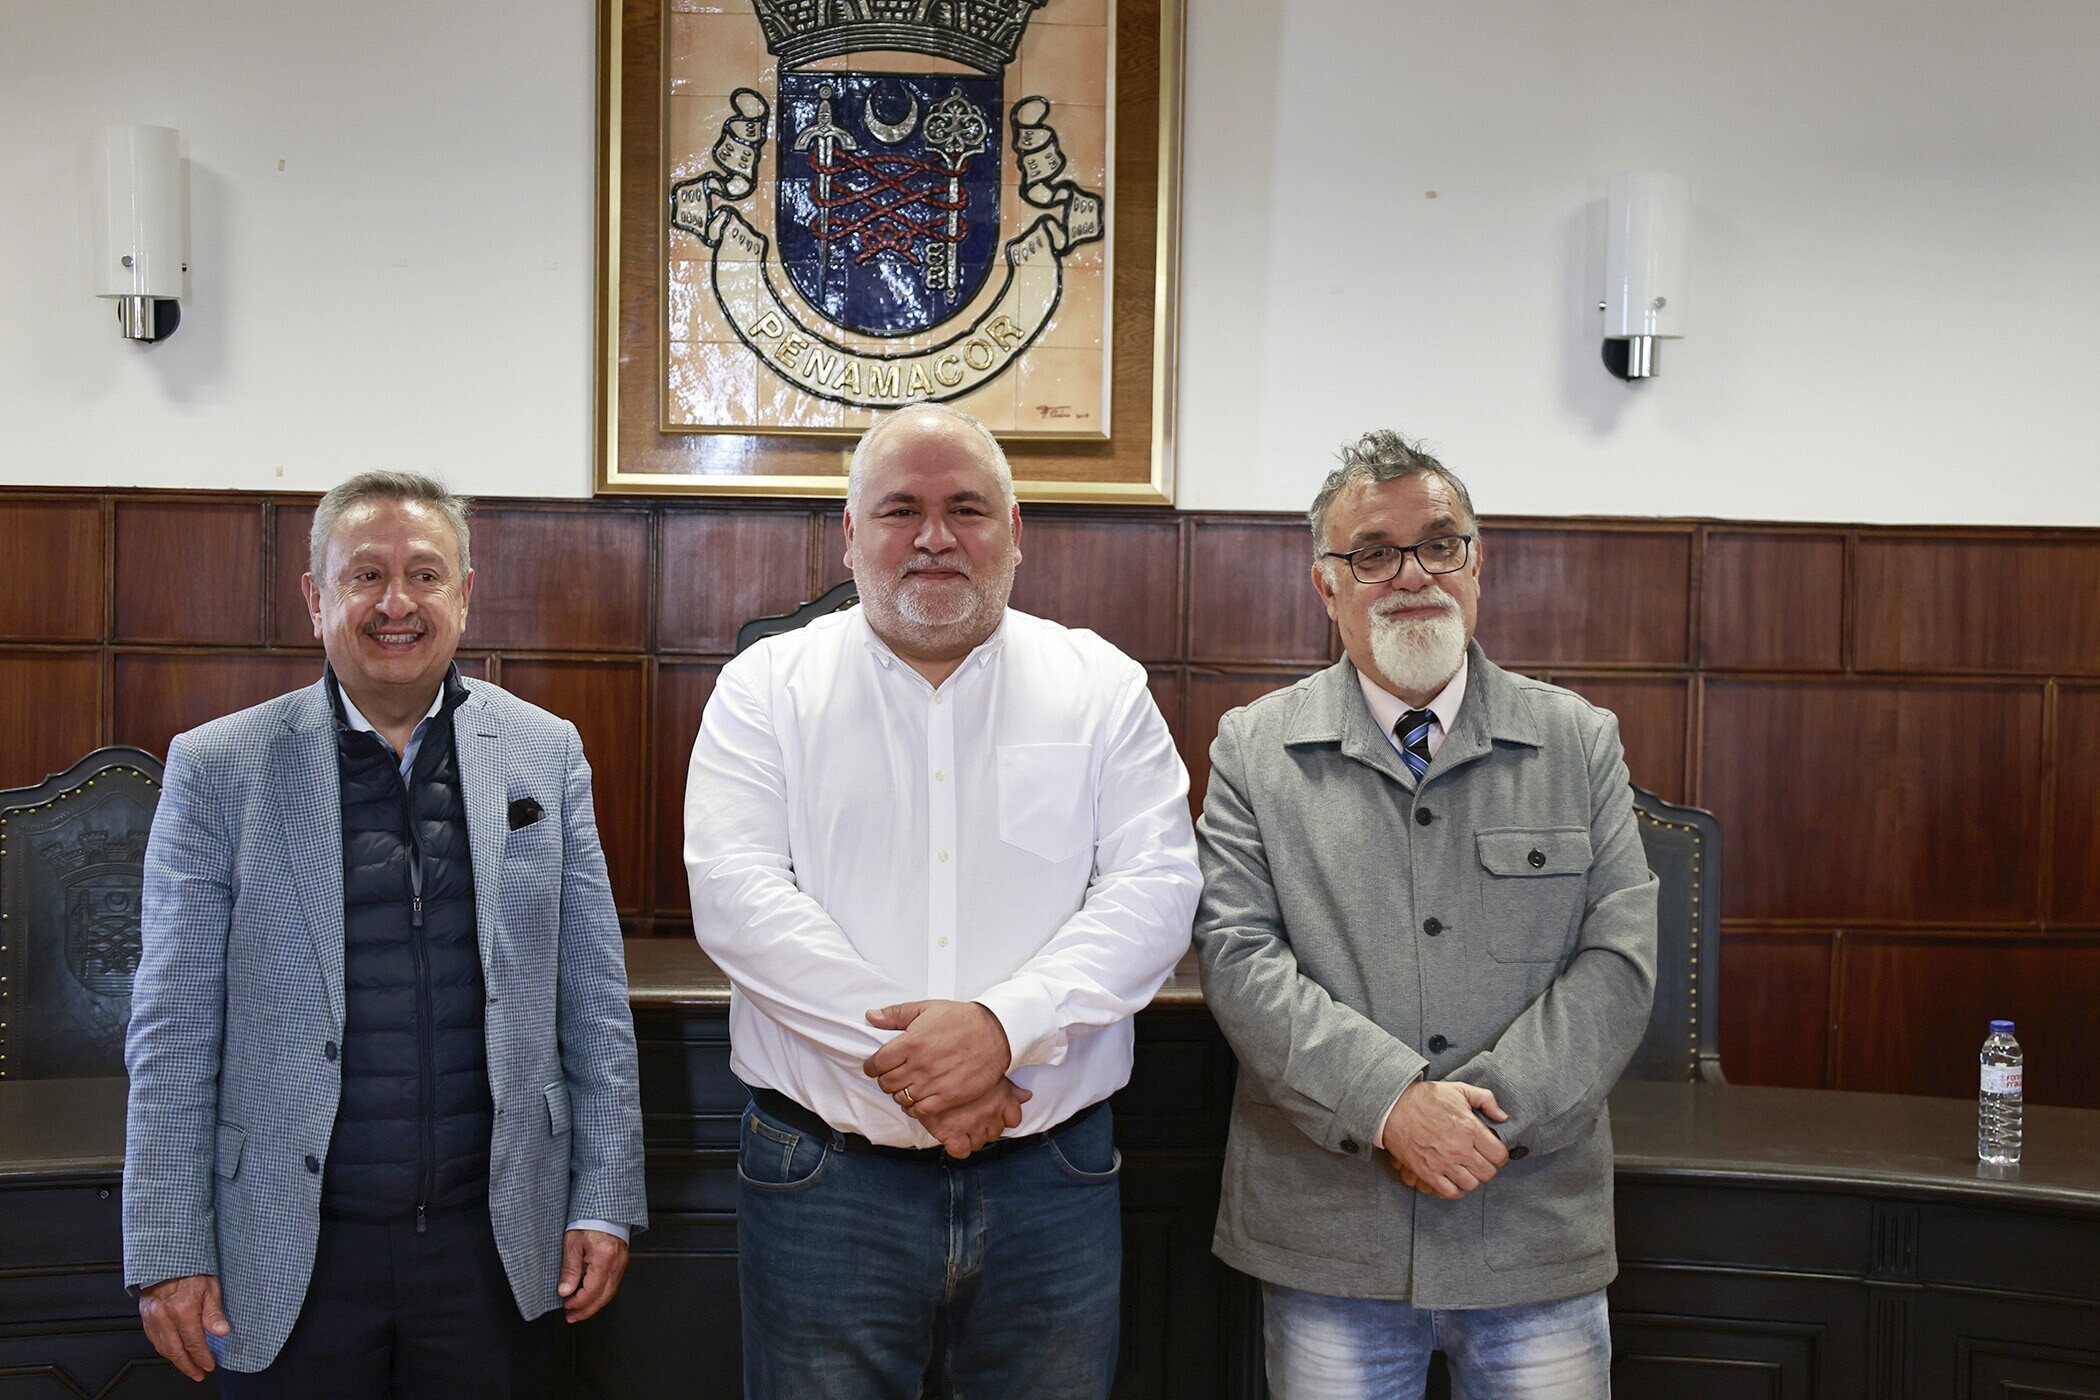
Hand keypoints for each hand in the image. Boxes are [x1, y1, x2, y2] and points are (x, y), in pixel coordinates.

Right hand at [138, 1274, 228, 1380]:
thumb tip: (223, 1332)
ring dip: (177, 1361)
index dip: (202, 1357)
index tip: (209, 1365)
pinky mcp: (145, 1317)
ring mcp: (153, 1317)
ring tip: (189, 1367)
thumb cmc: (191, 1271)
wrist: (168, 1260)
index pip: (194, 1343)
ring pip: (164, 1348)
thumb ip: (215, 1313)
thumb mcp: (210, 1288)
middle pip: (177, 1351)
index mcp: (183, 1309)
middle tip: (199, 1373)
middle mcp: (165, 1316)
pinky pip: (154, 1340)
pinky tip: (174, 1352)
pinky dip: (165, 1350)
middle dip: (189, 1366)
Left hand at [557, 1228, 629, 1322]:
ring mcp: (621, 1264)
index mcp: (603, 1260)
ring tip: (579, 1310)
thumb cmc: (589, 1221)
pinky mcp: (621, 1262)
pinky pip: (613, 1284)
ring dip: (594, 1305)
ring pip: (610, 1293)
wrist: (604, 1209)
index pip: (591, 1292)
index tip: (566, 1304)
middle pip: (603, 1298)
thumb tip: (565, 1291)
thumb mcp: (572, 1244)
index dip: (577, 1303)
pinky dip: (601, 1295)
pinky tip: (592, 1296)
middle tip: (572, 1317)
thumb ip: (570, 1270)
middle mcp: (616, 1264)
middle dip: (586, 1311)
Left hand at [862, 1000, 1011, 1116]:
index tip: (875, 1066)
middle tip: (892, 1075)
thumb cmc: (963, 1020)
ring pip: (901, 1098)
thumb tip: (872, 1016)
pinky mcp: (948, 1096)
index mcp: (911, 1042)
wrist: (995, 1033)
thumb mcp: (927, 1008)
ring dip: (900, 1093)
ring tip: (906, 1086)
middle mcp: (919, 1065)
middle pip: (886, 1083)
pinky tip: (918, 1099)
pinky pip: (921, 1110)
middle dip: (885, 1080)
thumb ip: (896, 1014)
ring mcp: (934, 1083)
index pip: (877, 1063)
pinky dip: (915, 1108)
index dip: (872, 1066)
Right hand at [917, 1079, 1032, 1158]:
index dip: (1003, 1118)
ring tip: (960, 1120)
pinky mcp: (952, 1134)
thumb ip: (1010, 1088)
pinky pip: (961, 1151)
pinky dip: (957, 1146)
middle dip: (985, 1126)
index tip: (992, 1113)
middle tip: (971, 1114)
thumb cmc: (959, 1066)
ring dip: (972, 1136)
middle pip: (995, 1133)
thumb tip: (1027, 1096)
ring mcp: (972, 1124)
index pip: (1014, 1119)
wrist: (928, 1069)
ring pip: (980, 1142)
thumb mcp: (988, 1071)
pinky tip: (952, 1134)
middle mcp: (990, 1112)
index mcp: (1002, 1097)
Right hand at [1378, 1080, 1509, 1199]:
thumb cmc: (1425, 1097)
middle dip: (1487, 1167)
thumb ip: (1486, 1099)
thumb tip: (1503, 1117)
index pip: (1499, 1155)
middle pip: (1488, 1173)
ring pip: (1471, 1185)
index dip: (1500, 1155)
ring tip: (1466, 1169)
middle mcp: (1459, 1148)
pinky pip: (1449, 1192)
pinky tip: (1453, 1179)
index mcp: (1469, 1128)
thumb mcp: (1458, 1090)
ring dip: (1471, 1178)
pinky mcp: (1427, 1172)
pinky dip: (1454, 1189)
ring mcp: (1442, 1162)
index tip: (1494, 1152)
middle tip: (1480, 1160)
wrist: (1393, 1106)